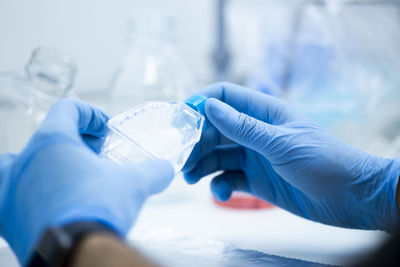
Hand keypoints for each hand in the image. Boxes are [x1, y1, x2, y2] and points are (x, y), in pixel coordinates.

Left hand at [0, 99, 173, 264]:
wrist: (75, 252)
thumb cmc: (98, 208)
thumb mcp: (134, 183)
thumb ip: (153, 171)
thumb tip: (165, 169)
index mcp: (52, 141)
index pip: (67, 109)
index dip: (91, 114)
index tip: (106, 130)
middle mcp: (24, 160)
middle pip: (48, 136)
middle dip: (76, 143)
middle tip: (97, 157)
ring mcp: (11, 187)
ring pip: (25, 164)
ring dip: (49, 165)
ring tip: (74, 178)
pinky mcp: (8, 214)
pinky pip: (16, 194)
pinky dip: (36, 193)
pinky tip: (60, 204)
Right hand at [183, 82, 399, 231]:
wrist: (349, 196)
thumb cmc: (322, 160)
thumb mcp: (280, 142)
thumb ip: (243, 127)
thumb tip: (209, 106)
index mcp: (263, 112)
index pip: (225, 96)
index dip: (201, 102)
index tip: (180, 117)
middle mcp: (254, 132)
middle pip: (214, 128)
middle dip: (196, 141)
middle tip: (181, 157)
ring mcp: (253, 156)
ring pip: (217, 155)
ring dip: (201, 164)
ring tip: (188, 177)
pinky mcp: (254, 179)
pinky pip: (228, 178)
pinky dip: (219, 185)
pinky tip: (220, 193)